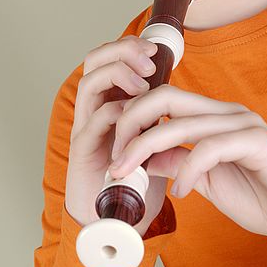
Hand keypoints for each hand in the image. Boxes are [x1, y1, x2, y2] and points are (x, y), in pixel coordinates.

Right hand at [65, 35, 166, 235]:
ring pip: (89, 83)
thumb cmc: (137, 177)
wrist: (115, 220)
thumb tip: (183, 95)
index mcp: (110, 101)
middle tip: (148, 56)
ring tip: (143, 82)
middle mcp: (94, 109)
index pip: (110, 58)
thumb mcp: (151, 138)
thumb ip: (158, 117)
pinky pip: (93, 121)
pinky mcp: (83, 151)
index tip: (155, 48)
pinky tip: (132, 114)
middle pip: (94, 61)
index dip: (129, 45)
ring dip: (118, 74)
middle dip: (122, 50)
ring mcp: (86, 128)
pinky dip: (114, 112)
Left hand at [108, 84, 266, 241]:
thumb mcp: (204, 178)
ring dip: (146, 148)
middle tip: (115, 156)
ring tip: (129, 174)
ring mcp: (242, 122)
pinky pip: (210, 148)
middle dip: (132, 122)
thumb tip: (145, 158)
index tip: (115, 148)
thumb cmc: (256, 193)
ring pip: (182, 122)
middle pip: (167, 97)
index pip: (164, 98)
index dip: (133, 117)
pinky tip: (181, 191)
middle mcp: (226, 112)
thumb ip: (177, 161)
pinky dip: (188, 170)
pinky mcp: (255, 140)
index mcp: (213, 116)